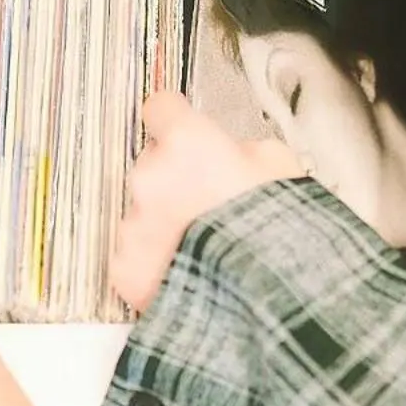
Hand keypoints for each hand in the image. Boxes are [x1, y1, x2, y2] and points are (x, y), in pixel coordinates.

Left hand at [111, 93, 302, 313]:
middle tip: (208, 205)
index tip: (181, 130)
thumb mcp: (280, 167)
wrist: (267, 297)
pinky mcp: (125, 269)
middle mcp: (150, 177)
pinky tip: (185, 274)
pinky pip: (133, 256)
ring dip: (162, 224)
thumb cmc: (279, 229)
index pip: (160, 108)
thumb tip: (234, 156)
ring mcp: (133, 224)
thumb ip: (244, 151)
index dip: (174, 120)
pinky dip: (153, 264)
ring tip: (202, 249)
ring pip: (141, 213)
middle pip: (151, 165)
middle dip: (174, 181)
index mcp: (187, 142)